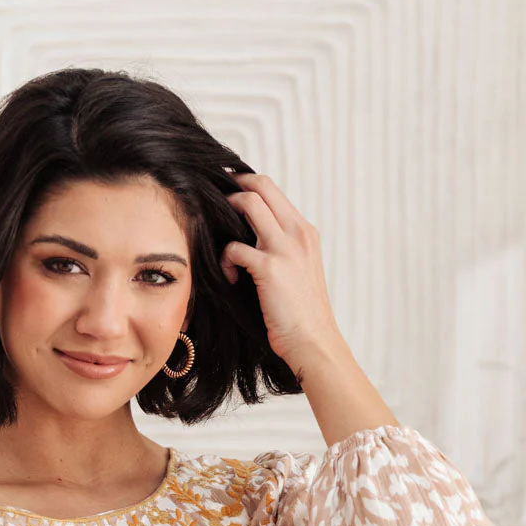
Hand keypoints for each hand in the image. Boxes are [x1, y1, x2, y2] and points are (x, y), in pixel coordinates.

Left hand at [220, 171, 341, 374]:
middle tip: (212, 200)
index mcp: (305, 232)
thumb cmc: (303, 314)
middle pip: (260, 185)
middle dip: (231, 187)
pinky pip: (234, 247)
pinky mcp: (269, 268)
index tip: (228, 191)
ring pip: (248, 204)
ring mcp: (284, 248)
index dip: (247, 184)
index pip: (273, 189)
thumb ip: (283, 249)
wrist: (313, 341)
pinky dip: (225, 259)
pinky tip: (230, 277)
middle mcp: (297, 232)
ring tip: (219, 240)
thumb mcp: (300, 270)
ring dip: (225, 217)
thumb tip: (253, 240)